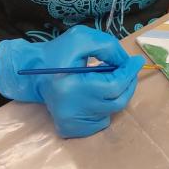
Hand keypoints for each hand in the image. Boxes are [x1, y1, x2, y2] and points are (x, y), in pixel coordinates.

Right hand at [0, 25, 143, 137]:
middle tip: (128, 70)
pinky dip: (104, 107)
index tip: (136, 61)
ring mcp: (70, 123)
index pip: (113, 85)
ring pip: (111, 111)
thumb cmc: (57, 53)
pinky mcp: (70, 129)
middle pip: (117, 101)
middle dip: (128, 83)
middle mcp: (70, 110)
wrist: (31, 72)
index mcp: (70, 86)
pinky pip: (101, 121)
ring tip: (103, 79)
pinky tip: (93, 94)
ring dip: (115, 94)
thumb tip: (127, 63)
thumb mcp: (81, 38)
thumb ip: (107, 47)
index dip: (129, 72)